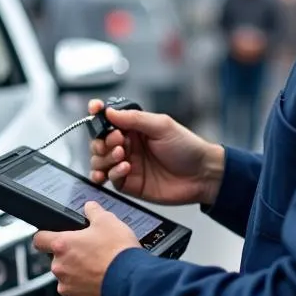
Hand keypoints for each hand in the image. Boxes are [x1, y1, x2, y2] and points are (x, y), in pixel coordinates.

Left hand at [33, 202, 139, 295]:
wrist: (131, 283)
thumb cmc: (118, 253)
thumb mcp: (108, 221)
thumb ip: (94, 212)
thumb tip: (89, 207)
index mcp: (62, 245)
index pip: (39, 239)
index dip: (46, 237)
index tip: (51, 238)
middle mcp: (60, 268)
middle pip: (58, 261)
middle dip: (72, 258)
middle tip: (91, 254)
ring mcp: (68, 288)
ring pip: (68, 279)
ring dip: (79, 276)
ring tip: (100, 271)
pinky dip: (87, 292)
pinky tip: (102, 285)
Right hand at [87, 98, 224, 207]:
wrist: (202, 175)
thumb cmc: (187, 147)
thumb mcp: (162, 125)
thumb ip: (134, 119)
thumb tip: (110, 112)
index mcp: (134, 128)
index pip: (109, 120)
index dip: (97, 115)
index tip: (93, 110)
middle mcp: (128, 145)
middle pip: (99, 142)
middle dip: (102, 141)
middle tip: (117, 141)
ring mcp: (127, 165)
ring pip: (99, 161)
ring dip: (105, 158)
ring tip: (122, 156)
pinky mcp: (129, 184)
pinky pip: (110, 178)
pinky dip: (112, 173)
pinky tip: (125, 168)